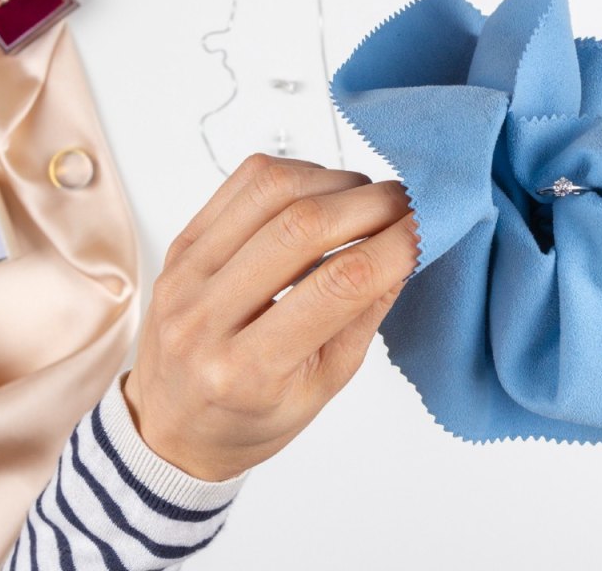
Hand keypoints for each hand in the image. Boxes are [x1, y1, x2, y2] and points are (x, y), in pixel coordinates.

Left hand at [122, 154, 417, 480]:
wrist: (172, 426)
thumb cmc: (253, 416)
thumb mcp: (325, 384)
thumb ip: (365, 312)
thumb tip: (411, 243)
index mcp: (247, 371)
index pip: (339, 286)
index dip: (396, 245)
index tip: (429, 227)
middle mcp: (206, 317)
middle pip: (304, 228)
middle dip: (372, 205)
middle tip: (409, 204)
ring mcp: (185, 274)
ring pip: (273, 192)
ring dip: (336, 183)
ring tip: (367, 200)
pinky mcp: (181, 243)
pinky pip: (244, 182)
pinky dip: (298, 175)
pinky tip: (322, 194)